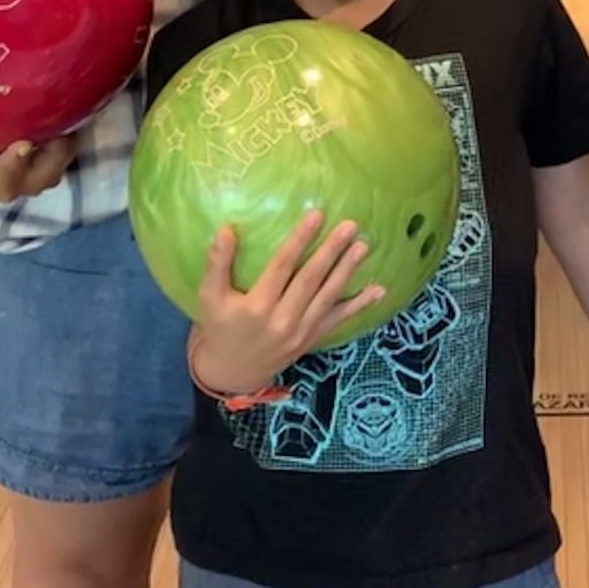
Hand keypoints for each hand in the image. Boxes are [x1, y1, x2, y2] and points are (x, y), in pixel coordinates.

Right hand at [189, 212, 384, 396]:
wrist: (232, 372)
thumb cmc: (220, 327)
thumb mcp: (209, 297)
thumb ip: (217, 263)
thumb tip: (227, 229)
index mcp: (257, 305)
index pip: (282, 266)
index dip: (300, 240)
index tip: (317, 215)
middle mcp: (282, 319)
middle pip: (311, 279)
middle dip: (332, 251)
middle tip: (351, 226)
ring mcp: (300, 331)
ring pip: (328, 297)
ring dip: (348, 271)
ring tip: (363, 246)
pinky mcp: (311, 339)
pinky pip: (338, 320)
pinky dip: (359, 306)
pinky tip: (378, 290)